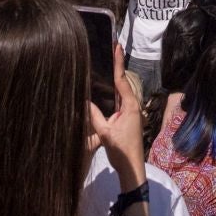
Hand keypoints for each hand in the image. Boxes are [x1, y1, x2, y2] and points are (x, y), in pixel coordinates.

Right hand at [89, 42, 144, 183]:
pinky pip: (119, 100)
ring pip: (121, 92)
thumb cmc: (121, 150)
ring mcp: (130, 112)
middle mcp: (132, 105)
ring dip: (115, 78)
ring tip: (107, 63)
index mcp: (130, 105)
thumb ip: (94, 116)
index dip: (118, 63)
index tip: (117, 47)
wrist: (132, 169)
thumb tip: (84, 101)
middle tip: (110, 49)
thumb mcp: (105, 133)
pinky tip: (106, 88)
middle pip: (122, 82)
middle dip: (116, 66)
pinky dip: (113, 91)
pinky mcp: (127, 118)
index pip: (121, 80)